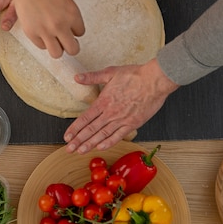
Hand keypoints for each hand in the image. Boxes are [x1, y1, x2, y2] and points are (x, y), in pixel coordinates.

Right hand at [0, 0, 84, 57]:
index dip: (75, 31)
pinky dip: (43, 42)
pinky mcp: (32, 34)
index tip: (70, 27)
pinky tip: (41, 32)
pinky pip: (42, 46)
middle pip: (73, 49)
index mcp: (72, 14)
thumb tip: (71, 30)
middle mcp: (61, 25)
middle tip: (66, 41)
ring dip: (57, 48)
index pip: (80, 33)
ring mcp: (45, 31)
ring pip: (57, 53)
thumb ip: (70, 15)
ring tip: (54, 41)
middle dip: (71, 46)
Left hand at [64, 59, 178, 153]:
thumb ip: (92, 77)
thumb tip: (77, 77)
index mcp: (103, 101)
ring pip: (102, 135)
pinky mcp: (133, 123)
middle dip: (78, 140)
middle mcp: (110, 113)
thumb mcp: (110, 72)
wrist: (156, 80)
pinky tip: (100, 147)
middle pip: (90, 129)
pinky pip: (118, 136)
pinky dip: (109, 142)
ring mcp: (122, 119)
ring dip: (90, 144)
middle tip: (69, 149)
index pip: (84, 118)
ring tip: (80, 151)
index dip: (74, 129)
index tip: (67, 136)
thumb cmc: (135, 75)